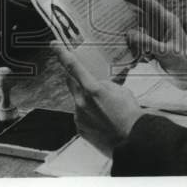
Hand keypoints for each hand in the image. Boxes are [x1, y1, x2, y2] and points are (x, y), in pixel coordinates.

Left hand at [52, 42, 143, 157]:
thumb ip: (105, 85)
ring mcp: (79, 116)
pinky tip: (102, 120)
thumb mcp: (120, 91)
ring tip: (105, 110)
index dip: (62, 54)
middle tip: (88, 82)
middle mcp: (82, 102)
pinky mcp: (80, 128)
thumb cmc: (130, 116)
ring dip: (86, 100)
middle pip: (71, 83)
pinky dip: (88, 114)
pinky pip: (81, 115)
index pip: (73, 66)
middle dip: (77, 79)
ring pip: (78, 101)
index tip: (54, 46)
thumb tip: (99, 84)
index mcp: (92, 89)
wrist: (132, 141)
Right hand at [120, 0, 186, 93]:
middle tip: (110, 12)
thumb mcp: (166, 52)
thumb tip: (130, 35)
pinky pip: (138, 45)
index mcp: (166, 21)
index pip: (147, 4)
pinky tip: (132, 59)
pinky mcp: (153, 48)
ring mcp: (156, 37)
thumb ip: (148, 43)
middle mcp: (160, 27)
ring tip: (117, 39)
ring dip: (129, 38)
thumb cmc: (186, 62)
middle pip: (139, 16)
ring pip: (137, 32)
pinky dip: (133, 51)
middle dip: (125, 15)